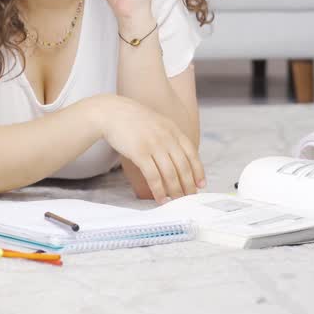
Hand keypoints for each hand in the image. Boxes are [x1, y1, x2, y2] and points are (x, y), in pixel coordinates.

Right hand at [88, 94, 204, 203]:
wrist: (111, 112)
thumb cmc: (132, 119)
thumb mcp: (157, 122)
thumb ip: (169, 137)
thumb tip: (177, 158)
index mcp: (173, 129)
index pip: (192, 153)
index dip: (198, 171)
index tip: (201, 184)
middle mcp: (166, 137)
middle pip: (183, 166)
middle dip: (188, 185)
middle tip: (190, 197)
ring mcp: (154, 145)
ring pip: (170, 174)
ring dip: (176, 191)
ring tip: (177, 201)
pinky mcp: (140, 153)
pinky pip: (153, 176)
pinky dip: (159, 190)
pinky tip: (160, 198)